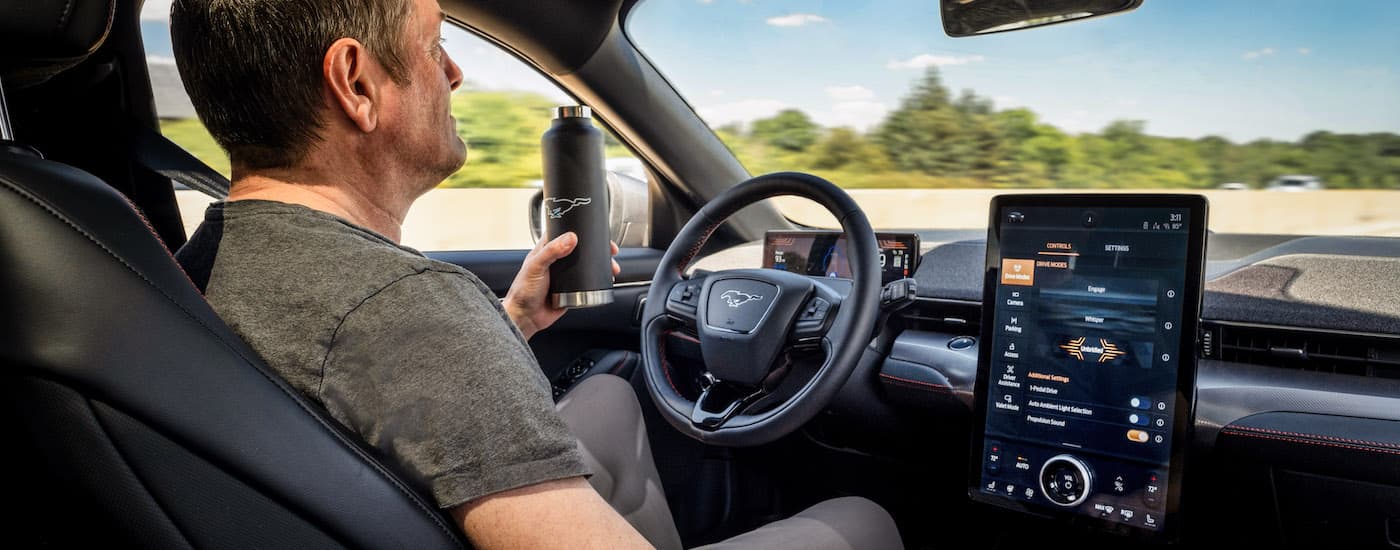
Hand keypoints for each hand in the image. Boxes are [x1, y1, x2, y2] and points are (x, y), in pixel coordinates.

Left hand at [503, 232, 620, 340]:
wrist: (526, 317)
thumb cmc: (522, 292)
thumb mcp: (535, 267)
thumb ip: (551, 251)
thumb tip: (570, 238)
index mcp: (547, 250)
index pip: (565, 233)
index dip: (581, 230)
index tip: (596, 231)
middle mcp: (558, 261)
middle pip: (582, 249)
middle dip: (598, 249)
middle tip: (610, 250)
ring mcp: (566, 276)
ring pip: (588, 266)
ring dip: (602, 265)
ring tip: (612, 268)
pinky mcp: (572, 290)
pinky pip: (588, 283)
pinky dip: (599, 280)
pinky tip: (606, 280)